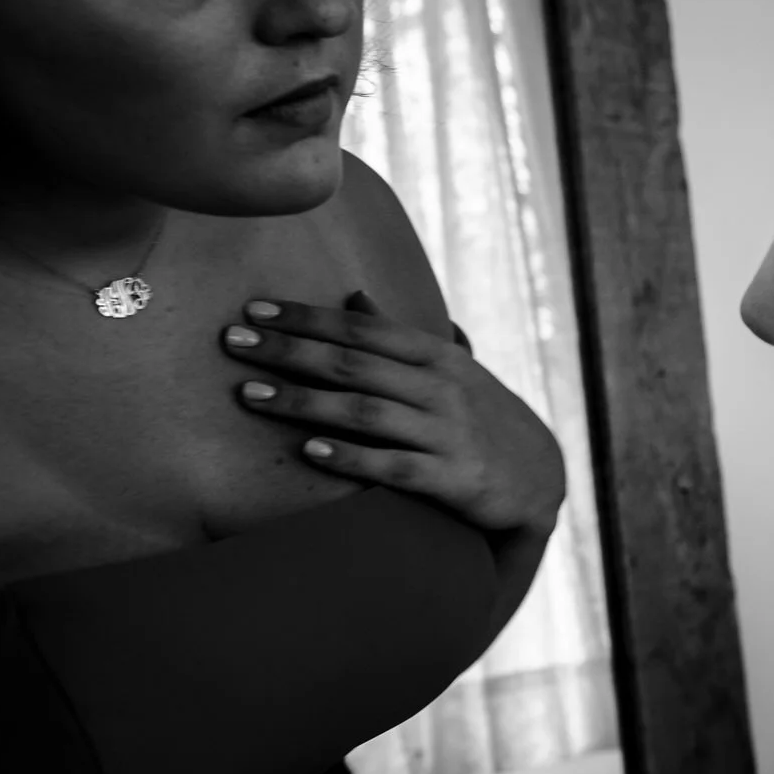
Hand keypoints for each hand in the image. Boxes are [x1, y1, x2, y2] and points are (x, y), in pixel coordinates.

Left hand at [223, 290, 563, 535]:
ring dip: (304, 402)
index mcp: (437, 356)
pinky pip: (394, 466)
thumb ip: (399, 336)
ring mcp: (448, 433)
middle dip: (289, 351)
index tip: (254, 309)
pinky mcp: (453, 479)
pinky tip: (310, 451)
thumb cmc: (480, 418)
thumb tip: (353, 294)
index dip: (307, 317)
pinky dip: (351, 457)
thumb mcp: (449, 369)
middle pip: (354, 364)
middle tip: (232, 342)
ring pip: (366, 412)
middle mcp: (442, 388)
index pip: (363, 328)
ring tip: (250, 396)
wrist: (541, 477)